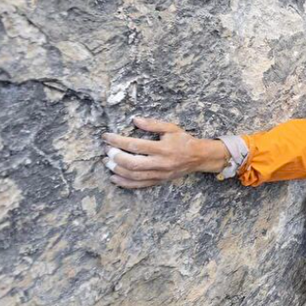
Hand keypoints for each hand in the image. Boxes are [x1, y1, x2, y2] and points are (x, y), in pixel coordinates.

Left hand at [102, 117, 229, 188]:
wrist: (198, 157)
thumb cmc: (183, 140)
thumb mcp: (171, 128)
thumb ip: (153, 124)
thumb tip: (134, 120)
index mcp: (162, 148)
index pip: (135, 145)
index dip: (118, 141)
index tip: (106, 137)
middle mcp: (160, 163)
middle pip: (132, 163)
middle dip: (115, 157)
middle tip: (106, 150)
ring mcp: (159, 174)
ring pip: (134, 176)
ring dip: (117, 170)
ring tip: (107, 162)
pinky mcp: (159, 181)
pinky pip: (139, 185)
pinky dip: (125, 183)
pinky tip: (114, 178)